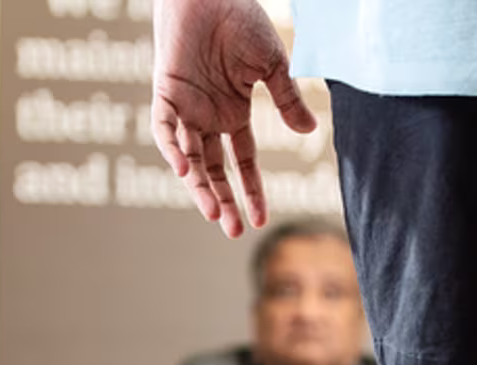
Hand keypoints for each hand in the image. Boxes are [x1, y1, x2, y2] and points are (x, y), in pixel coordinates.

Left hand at [151, 0, 316, 234]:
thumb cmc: (240, 17)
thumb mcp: (272, 65)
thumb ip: (288, 99)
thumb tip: (311, 131)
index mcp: (233, 113)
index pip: (243, 162)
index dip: (252, 191)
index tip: (262, 221)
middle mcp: (207, 116)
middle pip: (213, 170)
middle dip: (222, 201)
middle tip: (233, 231)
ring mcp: (186, 107)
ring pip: (189, 158)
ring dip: (199, 187)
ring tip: (214, 214)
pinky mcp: (166, 91)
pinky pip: (164, 128)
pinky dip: (171, 149)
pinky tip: (184, 172)